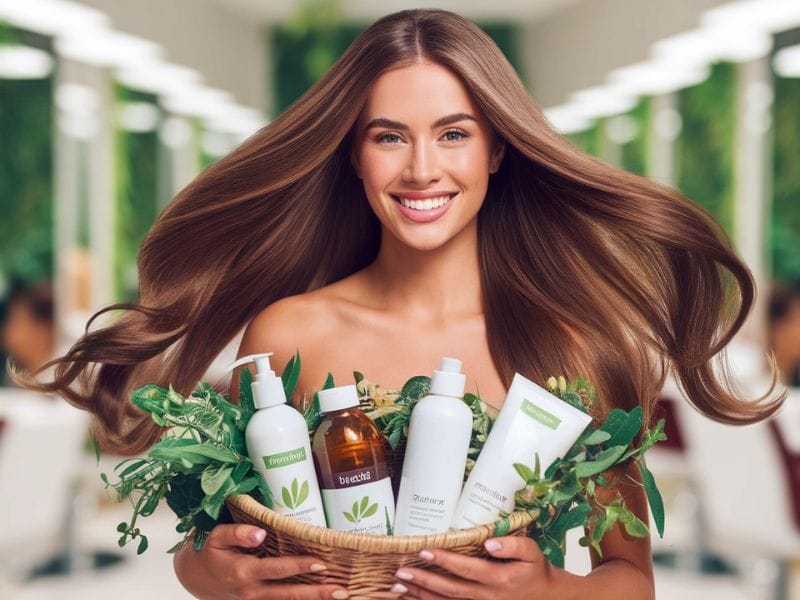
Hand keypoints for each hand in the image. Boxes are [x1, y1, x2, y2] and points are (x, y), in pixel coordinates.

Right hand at [173, 523, 349, 599]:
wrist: (193, 577)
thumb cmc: (207, 551)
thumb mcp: (216, 536)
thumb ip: (237, 533)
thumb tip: (260, 533)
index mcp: (243, 572)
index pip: (277, 569)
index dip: (300, 566)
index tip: (321, 563)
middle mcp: (251, 591)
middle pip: (289, 594)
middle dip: (316, 594)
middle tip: (341, 591)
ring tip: (339, 597)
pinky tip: (317, 598)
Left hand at [390, 536, 556, 598]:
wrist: (548, 598)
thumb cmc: (535, 571)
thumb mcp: (532, 552)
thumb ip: (512, 545)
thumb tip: (489, 542)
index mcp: (499, 579)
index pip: (466, 569)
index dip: (444, 560)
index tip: (424, 550)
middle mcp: (487, 597)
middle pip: (450, 589)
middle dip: (424, 581)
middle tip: (401, 572)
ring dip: (422, 596)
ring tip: (400, 587)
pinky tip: (414, 598)